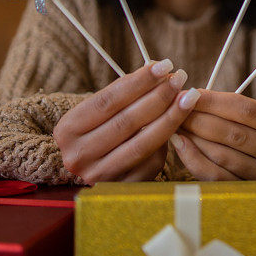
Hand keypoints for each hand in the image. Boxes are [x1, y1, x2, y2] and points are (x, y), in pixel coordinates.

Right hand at [53, 60, 200, 183]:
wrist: (93, 165)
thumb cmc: (101, 128)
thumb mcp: (101, 111)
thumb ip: (125, 93)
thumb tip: (160, 70)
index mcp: (67, 129)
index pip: (108, 100)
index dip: (139, 82)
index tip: (164, 66)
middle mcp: (78, 155)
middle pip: (126, 122)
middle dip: (159, 97)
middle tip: (180, 78)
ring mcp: (98, 176)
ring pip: (142, 144)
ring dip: (170, 117)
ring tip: (188, 97)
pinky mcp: (120, 189)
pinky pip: (150, 163)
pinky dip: (166, 143)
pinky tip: (181, 126)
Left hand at [171, 90, 255, 179]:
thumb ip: (232, 108)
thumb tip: (192, 95)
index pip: (247, 109)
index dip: (214, 101)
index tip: (191, 92)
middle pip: (234, 133)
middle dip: (199, 118)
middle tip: (177, 108)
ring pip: (223, 155)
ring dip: (194, 137)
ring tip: (176, 124)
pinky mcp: (252, 194)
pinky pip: (216, 177)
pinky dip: (194, 159)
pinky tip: (180, 144)